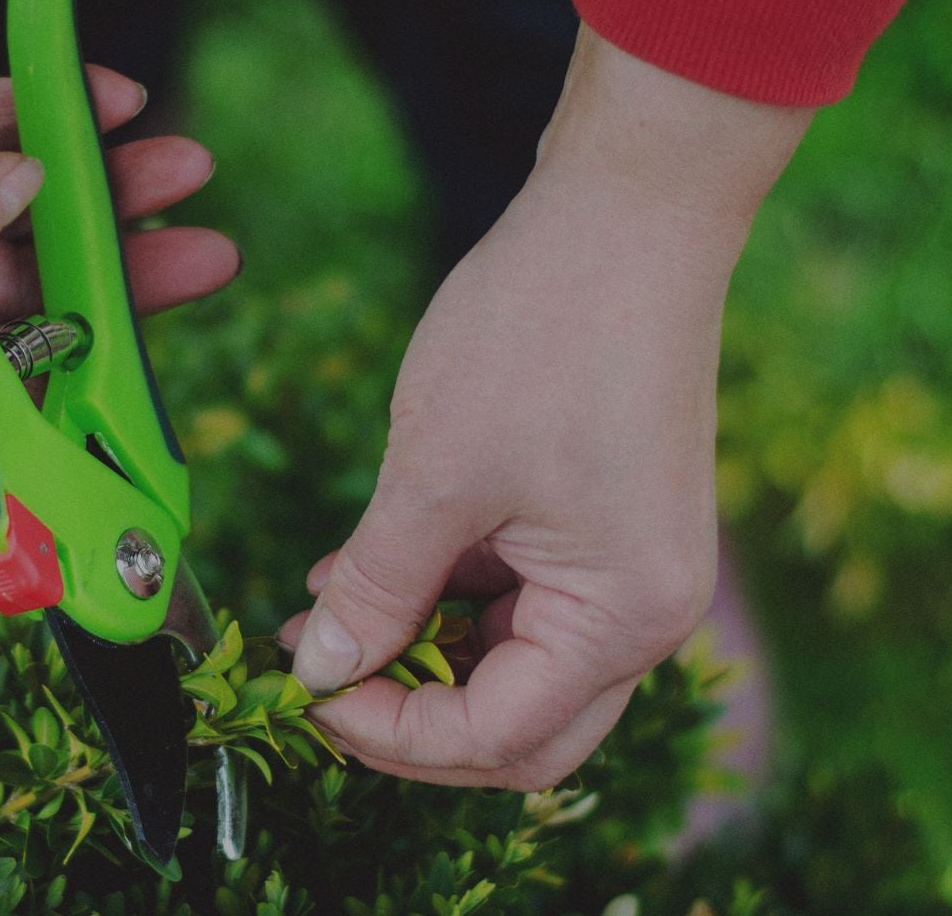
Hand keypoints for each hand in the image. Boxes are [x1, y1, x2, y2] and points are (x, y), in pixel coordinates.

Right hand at [0, 0, 236, 403]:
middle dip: (104, 263)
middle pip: (6, 286)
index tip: (145, 359)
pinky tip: (110, 100)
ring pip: (12, 197)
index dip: (59, 366)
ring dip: (95, 179)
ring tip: (182, 163)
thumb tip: (24, 214)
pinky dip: (46, 108)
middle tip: (203, 251)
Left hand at [280, 28, 812, 787]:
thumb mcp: (434, 474)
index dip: (390, 734)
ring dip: (421, 654)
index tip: (305, 693)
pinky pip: (522, 599)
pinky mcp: (608, 526)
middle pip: (520, 727)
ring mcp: (632, 568)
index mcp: (622, 618)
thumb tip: (320, 668)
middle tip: (321, 682)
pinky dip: (447, 598)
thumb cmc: (540, 333)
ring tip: (319, 612)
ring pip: (515, 664)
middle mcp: (646, 613)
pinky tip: (366, 567)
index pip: (497, 738)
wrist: (628, 212)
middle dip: (414, 718)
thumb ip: (376, 586)